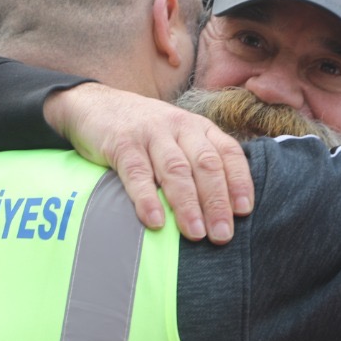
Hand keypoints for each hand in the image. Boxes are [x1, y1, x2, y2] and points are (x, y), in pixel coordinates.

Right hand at [43, 83, 253, 242]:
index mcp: (199, 127)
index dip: (239, 182)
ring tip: (195, 234)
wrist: (96, 105)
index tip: (244, 211)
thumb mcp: (178, 137)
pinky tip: (155, 221)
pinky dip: (147, 199)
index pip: (228, 152)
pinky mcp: (122, 143)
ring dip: (188, 204)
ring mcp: (150, 133)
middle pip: (205, 165)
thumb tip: (226, 208)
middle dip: (217, 202)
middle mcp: (179, 127)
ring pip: (175, 170)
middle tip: (222, 235)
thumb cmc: (145, 131)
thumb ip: (199, 161)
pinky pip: (137, 173)